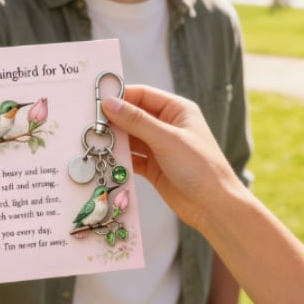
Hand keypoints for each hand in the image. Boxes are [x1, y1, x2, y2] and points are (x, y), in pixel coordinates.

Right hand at [102, 85, 244, 228]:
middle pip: (133, 115)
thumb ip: (137, 121)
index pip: (143, 95)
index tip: (97, 101)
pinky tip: (105, 158)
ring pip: (130, 137)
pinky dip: (119, 157)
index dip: (120, 96)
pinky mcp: (153, 166)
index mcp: (177, 110)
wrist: (214, 208)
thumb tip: (109, 103)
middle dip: (113, 119)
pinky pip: (131, 157)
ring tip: (93, 140)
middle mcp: (167, 125)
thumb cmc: (200, 167)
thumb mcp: (167, 140)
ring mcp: (159, 146)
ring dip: (114, 139)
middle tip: (90, 122)